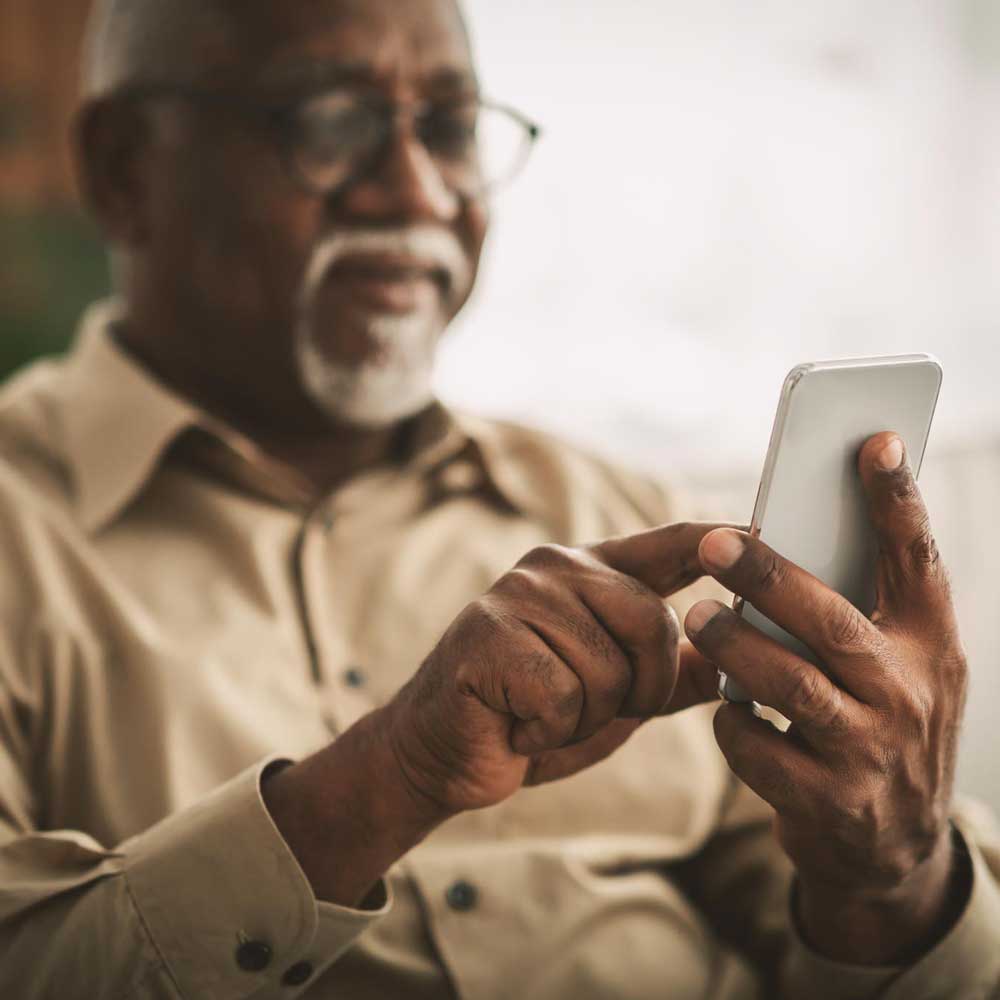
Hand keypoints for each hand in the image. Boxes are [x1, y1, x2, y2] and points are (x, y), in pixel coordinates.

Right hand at [386, 522, 727, 818]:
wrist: (445, 751)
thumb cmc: (534, 717)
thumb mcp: (617, 697)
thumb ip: (674, 674)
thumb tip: (742, 661)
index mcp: (592, 573)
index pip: (670, 545)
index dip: (720, 541)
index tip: (765, 533)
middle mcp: (557, 568)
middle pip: (655, 623)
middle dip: (641, 690)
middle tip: (590, 709)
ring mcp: (520, 594)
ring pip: (609, 668)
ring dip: (586, 717)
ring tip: (542, 714)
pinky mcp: (490, 632)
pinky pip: (562, 695)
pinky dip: (549, 730)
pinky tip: (517, 723)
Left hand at [683, 432, 969, 963]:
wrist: (895, 851)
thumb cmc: (881, 726)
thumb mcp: (896, 670)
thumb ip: (858, 614)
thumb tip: (783, 539)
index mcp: (930, 645)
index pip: (918, 561)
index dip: (897, 500)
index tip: (874, 440)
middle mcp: (910, 694)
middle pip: (831, 621)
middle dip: (768, 577)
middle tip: (711, 543)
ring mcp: (871, 752)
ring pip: (788, 684)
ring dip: (732, 647)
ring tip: (698, 617)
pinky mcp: (828, 801)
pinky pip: (756, 745)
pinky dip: (730, 720)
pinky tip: (725, 707)